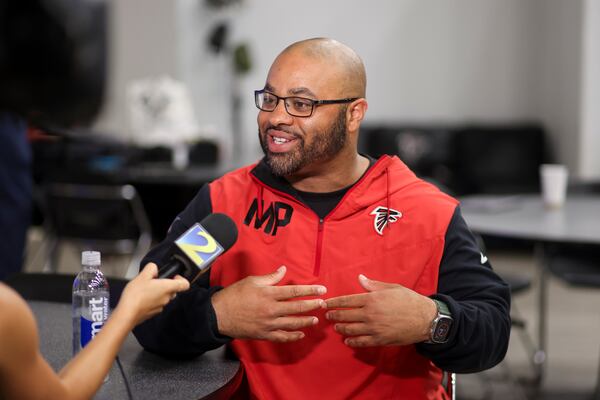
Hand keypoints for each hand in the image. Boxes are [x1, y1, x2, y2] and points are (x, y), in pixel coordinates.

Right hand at [115, 263, 189, 325]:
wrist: (127, 313)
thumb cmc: (135, 296)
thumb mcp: (142, 275)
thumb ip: (151, 268)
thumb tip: (154, 269)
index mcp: (168, 288)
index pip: (185, 284)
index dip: (181, 278)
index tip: (174, 276)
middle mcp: (167, 298)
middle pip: (173, 290)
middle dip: (165, 284)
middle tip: (154, 281)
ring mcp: (161, 307)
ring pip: (164, 297)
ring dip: (157, 292)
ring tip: (145, 289)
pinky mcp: (153, 313)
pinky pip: (156, 304)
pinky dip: (151, 300)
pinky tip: (142, 297)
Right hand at [211, 266, 326, 341]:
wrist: (219, 314)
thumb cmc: (234, 295)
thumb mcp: (252, 281)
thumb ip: (270, 277)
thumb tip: (283, 270)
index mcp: (269, 294)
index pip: (294, 291)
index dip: (310, 290)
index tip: (322, 290)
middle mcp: (271, 309)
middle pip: (297, 307)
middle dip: (312, 305)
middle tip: (323, 304)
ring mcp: (268, 323)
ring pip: (292, 323)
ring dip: (306, 321)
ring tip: (315, 319)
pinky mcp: (264, 334)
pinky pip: (282, 337)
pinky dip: (293, 336)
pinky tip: (301, 334)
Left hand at [324, 274, 436, 346]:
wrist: (425, 319)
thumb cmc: (409, 300)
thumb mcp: (392, 288)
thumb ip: (373, 285)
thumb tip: (359, 278)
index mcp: (371, 299)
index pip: (347, 301)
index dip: (334, 302)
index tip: (326, 303)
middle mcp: (369, 314)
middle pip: (345, 316)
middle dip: (334, 315)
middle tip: (327, 315)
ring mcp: (374, 328)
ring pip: (351, 330)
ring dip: (341, 328)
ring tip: (336, 327)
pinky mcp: (379, 340)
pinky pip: (361, 342)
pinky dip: (352, 342)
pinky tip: (347, 340)